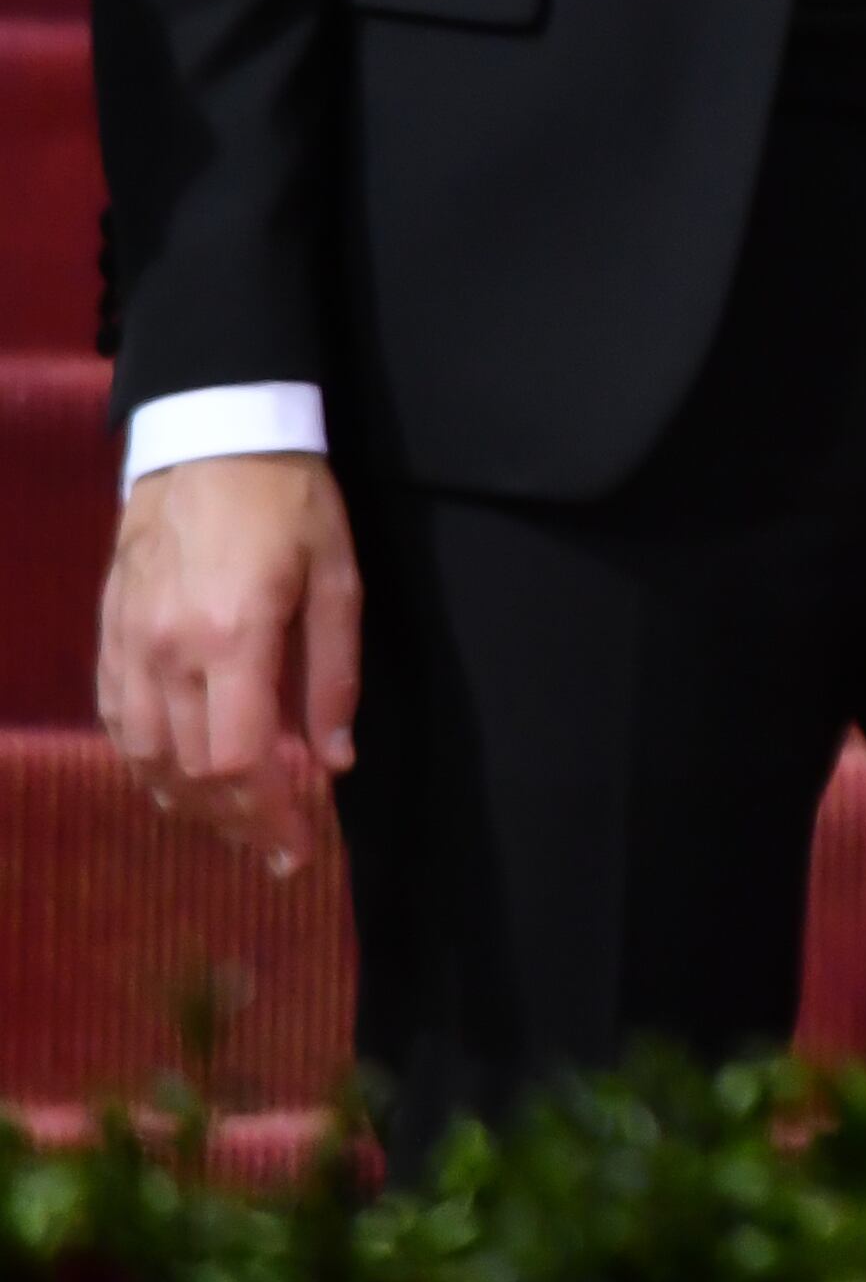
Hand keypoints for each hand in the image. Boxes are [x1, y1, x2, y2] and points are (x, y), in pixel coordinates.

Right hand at [101, 454, 363, 876]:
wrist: (210, 433)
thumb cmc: (289, 500)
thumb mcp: (339, 578)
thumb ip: (334, 676)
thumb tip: (336, 761)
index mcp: (234, 638)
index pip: (241, 762)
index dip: (271, 816)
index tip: (300, 848)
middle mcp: (168, 652)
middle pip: (190, 774)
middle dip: (237, 822)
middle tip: (279, 844)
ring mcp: (128, 644)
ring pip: (145, 758)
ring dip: (189, 803)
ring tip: (237, 821)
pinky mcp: (109, 633)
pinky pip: (118, 721)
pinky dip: (147, 764)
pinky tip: (180, 778)